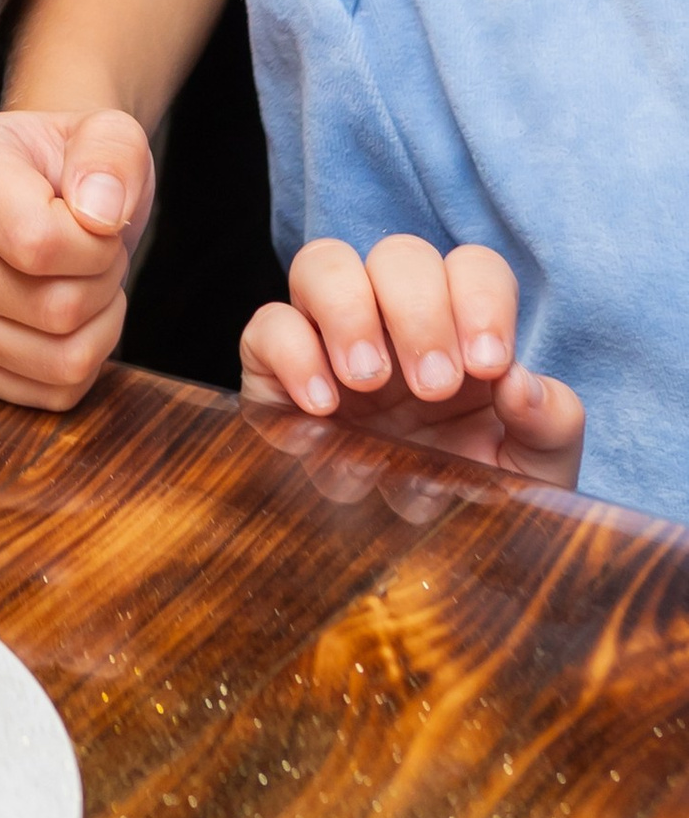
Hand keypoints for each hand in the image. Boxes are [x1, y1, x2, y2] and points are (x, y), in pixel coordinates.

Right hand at [0, 108, 153, 409]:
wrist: (38, 191)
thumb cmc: (69, 164)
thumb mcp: (106, 133)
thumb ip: (112, 154)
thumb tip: (99, 214)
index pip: (37, 242)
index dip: (96, 243)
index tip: (96, 215)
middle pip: (52, 308)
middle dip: (103, 280)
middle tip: (90, 247)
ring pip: (57, 358)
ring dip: (98, 321)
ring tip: (78, 276)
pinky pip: (51, 390)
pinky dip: (84, 357)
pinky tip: (67, 314)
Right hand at [241, 236, 584, 485]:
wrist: (414, 563)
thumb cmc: (475, 497)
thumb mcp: (535, 470)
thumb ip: (550, 423)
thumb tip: (520, 382)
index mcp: (461, 329)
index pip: (472, 267)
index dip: (481, 300)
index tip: (488, 367)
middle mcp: (393, 320)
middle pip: (399, 255)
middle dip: (420, 313)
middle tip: (434, 388)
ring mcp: (329, 338)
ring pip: (322, 263)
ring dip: (350, 311)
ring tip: (368, 380)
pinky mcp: (274, 369)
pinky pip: (267, 324)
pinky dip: (292, 352)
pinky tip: (323, 407)